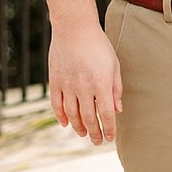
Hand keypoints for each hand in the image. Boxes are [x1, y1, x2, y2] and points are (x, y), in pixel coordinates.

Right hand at [47, 21, 121, 145]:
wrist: (74, 29)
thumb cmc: (99, 46)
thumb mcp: (114, 66)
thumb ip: (115, 89)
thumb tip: (117, 111)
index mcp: (101, 84)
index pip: (105, 114)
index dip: (108, 129)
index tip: (110, 138)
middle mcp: (83, 88)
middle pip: (88, 118)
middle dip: (94, 133)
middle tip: (97, 142)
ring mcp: (67, 85)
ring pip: (72, 114)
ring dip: (78, 127)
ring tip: (83, 134)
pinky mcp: (55, 81)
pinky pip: (56, 104)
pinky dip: (61, 116)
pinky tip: (66, 123)